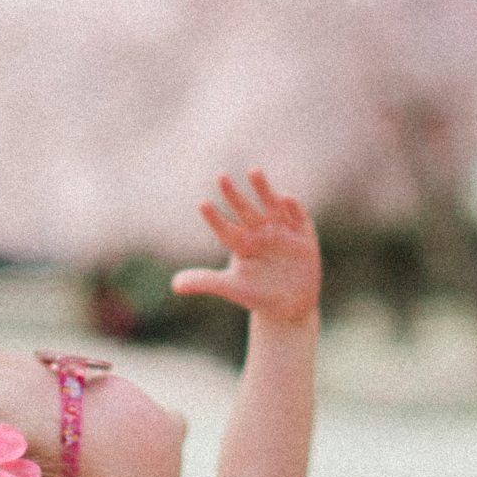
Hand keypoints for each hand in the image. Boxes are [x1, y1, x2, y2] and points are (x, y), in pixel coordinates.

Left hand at [171, 171, 320, 325]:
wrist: (291, 305)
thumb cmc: (257, 293)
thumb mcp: (232, 288)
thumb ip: (205, 282)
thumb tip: (173, 285)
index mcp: (241, 243)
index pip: (224, 229)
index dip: (214, 218)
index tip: (202, 204)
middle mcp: (260, 231)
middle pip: (245, 211)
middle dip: (234, 195)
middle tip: (220, 177)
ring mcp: (282, 231)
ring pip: (271, 206)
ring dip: (263, 189)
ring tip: (252, 171)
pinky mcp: (303, 235)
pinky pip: (298, 217)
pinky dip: (293, 207)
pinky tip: (285, 198)